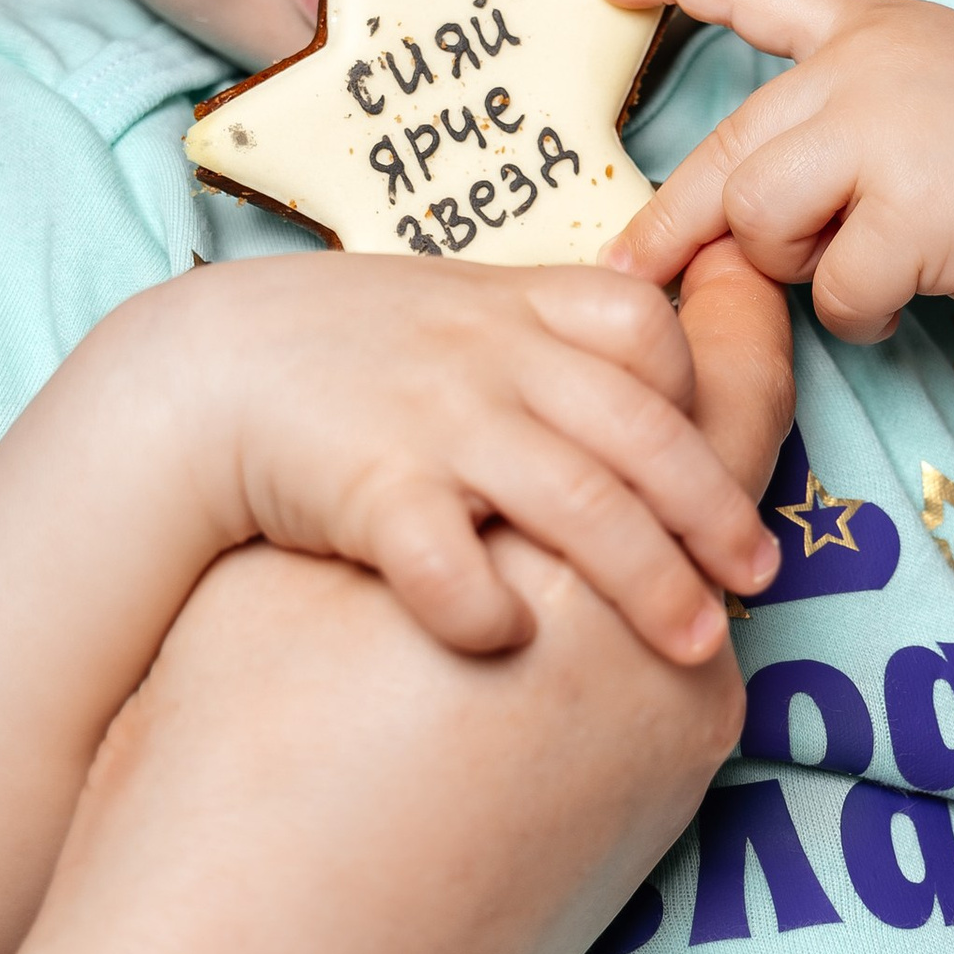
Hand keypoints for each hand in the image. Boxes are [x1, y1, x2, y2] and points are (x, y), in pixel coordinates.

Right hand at [116, 242, 785, 665]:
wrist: (194, 376)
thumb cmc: (336, 358)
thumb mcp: (450, 315)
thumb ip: (542, 338)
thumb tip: (655, 368)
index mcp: (512, 309)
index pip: (645, 329)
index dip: (702, 397)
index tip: (736, 465)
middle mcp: (489, 358)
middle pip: (639, 430)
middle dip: (711, 510)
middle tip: (759, 576)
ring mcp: (435, 418)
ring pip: (578, 500)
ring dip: (647, 577)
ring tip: (695, 643)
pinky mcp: (369, 483)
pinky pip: (444, 555)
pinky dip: (483, 604)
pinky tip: (508, 641)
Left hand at [597, 0, 953, 345]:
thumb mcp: (927, 83)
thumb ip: (833, 119)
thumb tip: (725, 216)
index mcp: (865, 31)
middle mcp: (863, 70)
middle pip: (725, 156)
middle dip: (679, 226)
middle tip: (635, 269)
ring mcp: (887, 137)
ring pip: (760, 222)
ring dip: (794, 267)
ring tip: (856, 263)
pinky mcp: (914, 212)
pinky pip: (834, 290)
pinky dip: (860, 313)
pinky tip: (906, 295)